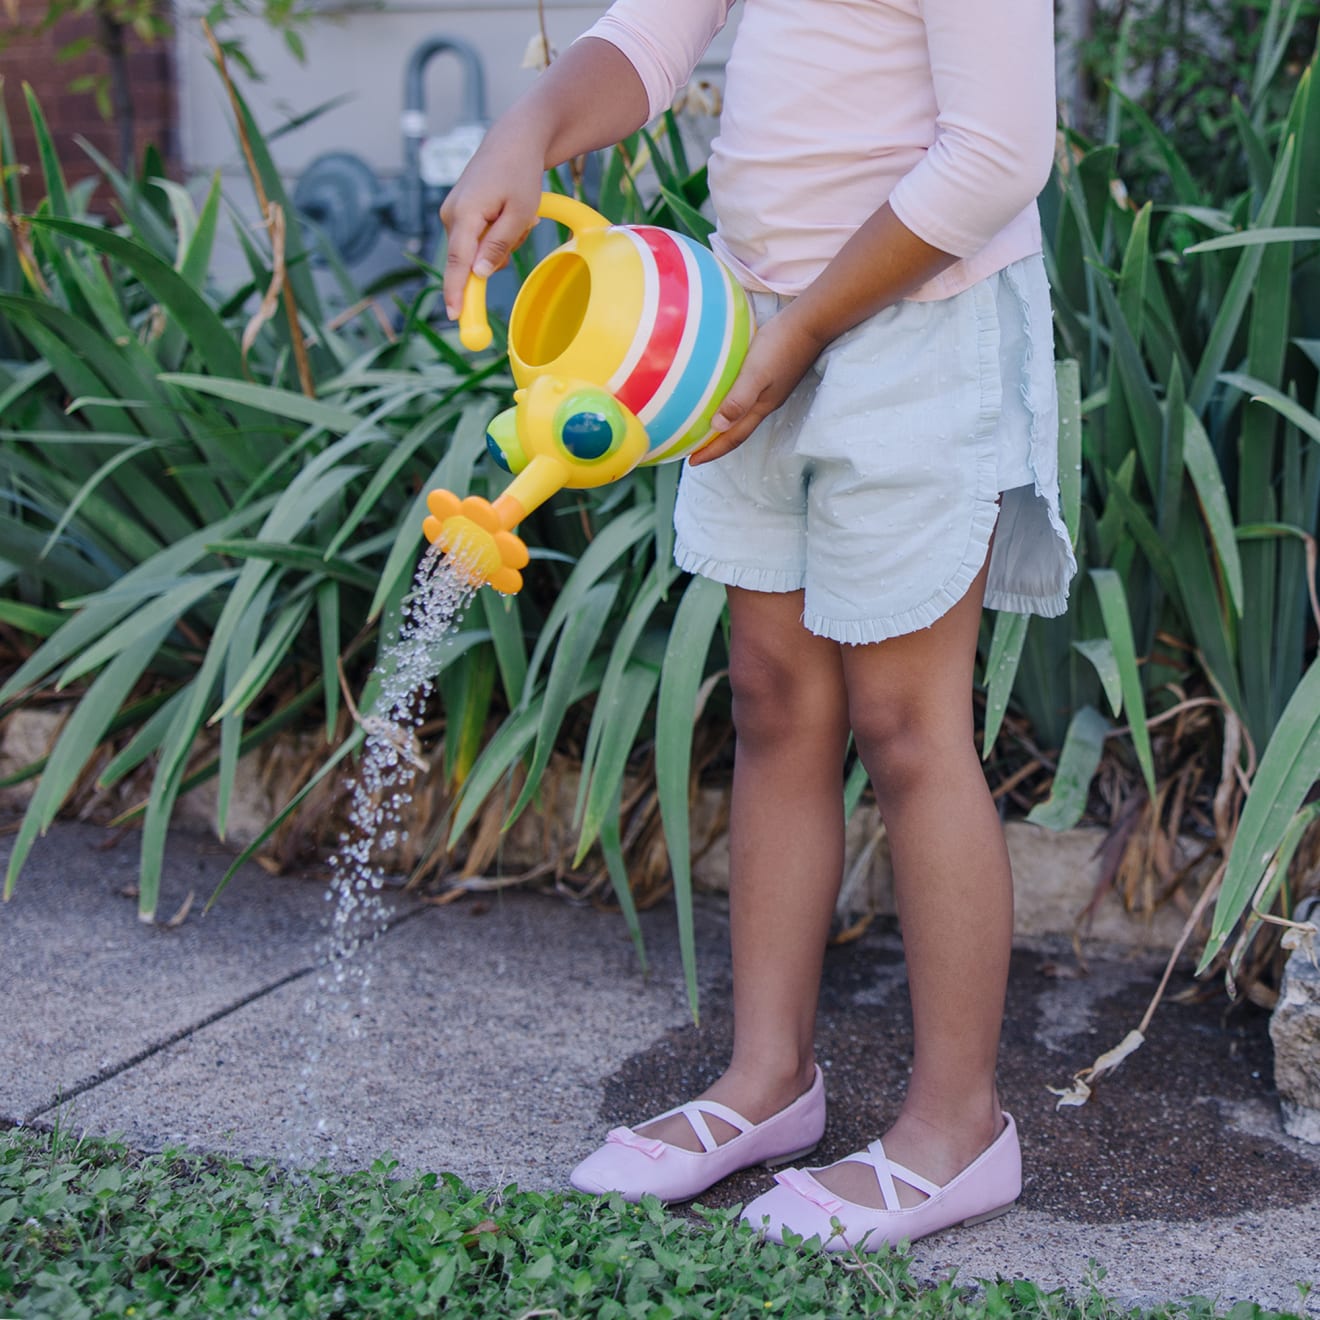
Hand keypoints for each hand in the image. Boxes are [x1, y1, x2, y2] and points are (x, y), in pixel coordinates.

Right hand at [439, 129, 545, 319]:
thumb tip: (479, 275)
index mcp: (465, 214)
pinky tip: (507, 211)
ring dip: (501, 242)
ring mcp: (452, 214)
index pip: (457, 262)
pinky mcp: (458, 213)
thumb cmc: (520, 174)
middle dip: (497, 255)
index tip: (455, 317)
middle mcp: (451, 215)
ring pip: (477, 251)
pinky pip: (477, 239)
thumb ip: (499, 245)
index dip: (456, 292)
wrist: (513, 140)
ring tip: (516, 214)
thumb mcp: (520, 213)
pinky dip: (496, 233)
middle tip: (523, 227)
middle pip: (469, 261)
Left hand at [688, 306, 826, 464]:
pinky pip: (745, 400)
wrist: (809, 323)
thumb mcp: (756, 373)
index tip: (692, 462)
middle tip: (694, 451)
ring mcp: (770, 391)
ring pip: (742, 417)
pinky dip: (730, 406)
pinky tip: (722, 398)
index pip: (734, 437)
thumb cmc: (780, 345)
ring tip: (705, 429)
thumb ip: (739, 399)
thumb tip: (717, 426)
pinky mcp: (771, 377)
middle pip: (737, 432)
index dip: (713, 451)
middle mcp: (765, 403)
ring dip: (723, 427)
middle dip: (716, 445)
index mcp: (761, 407)